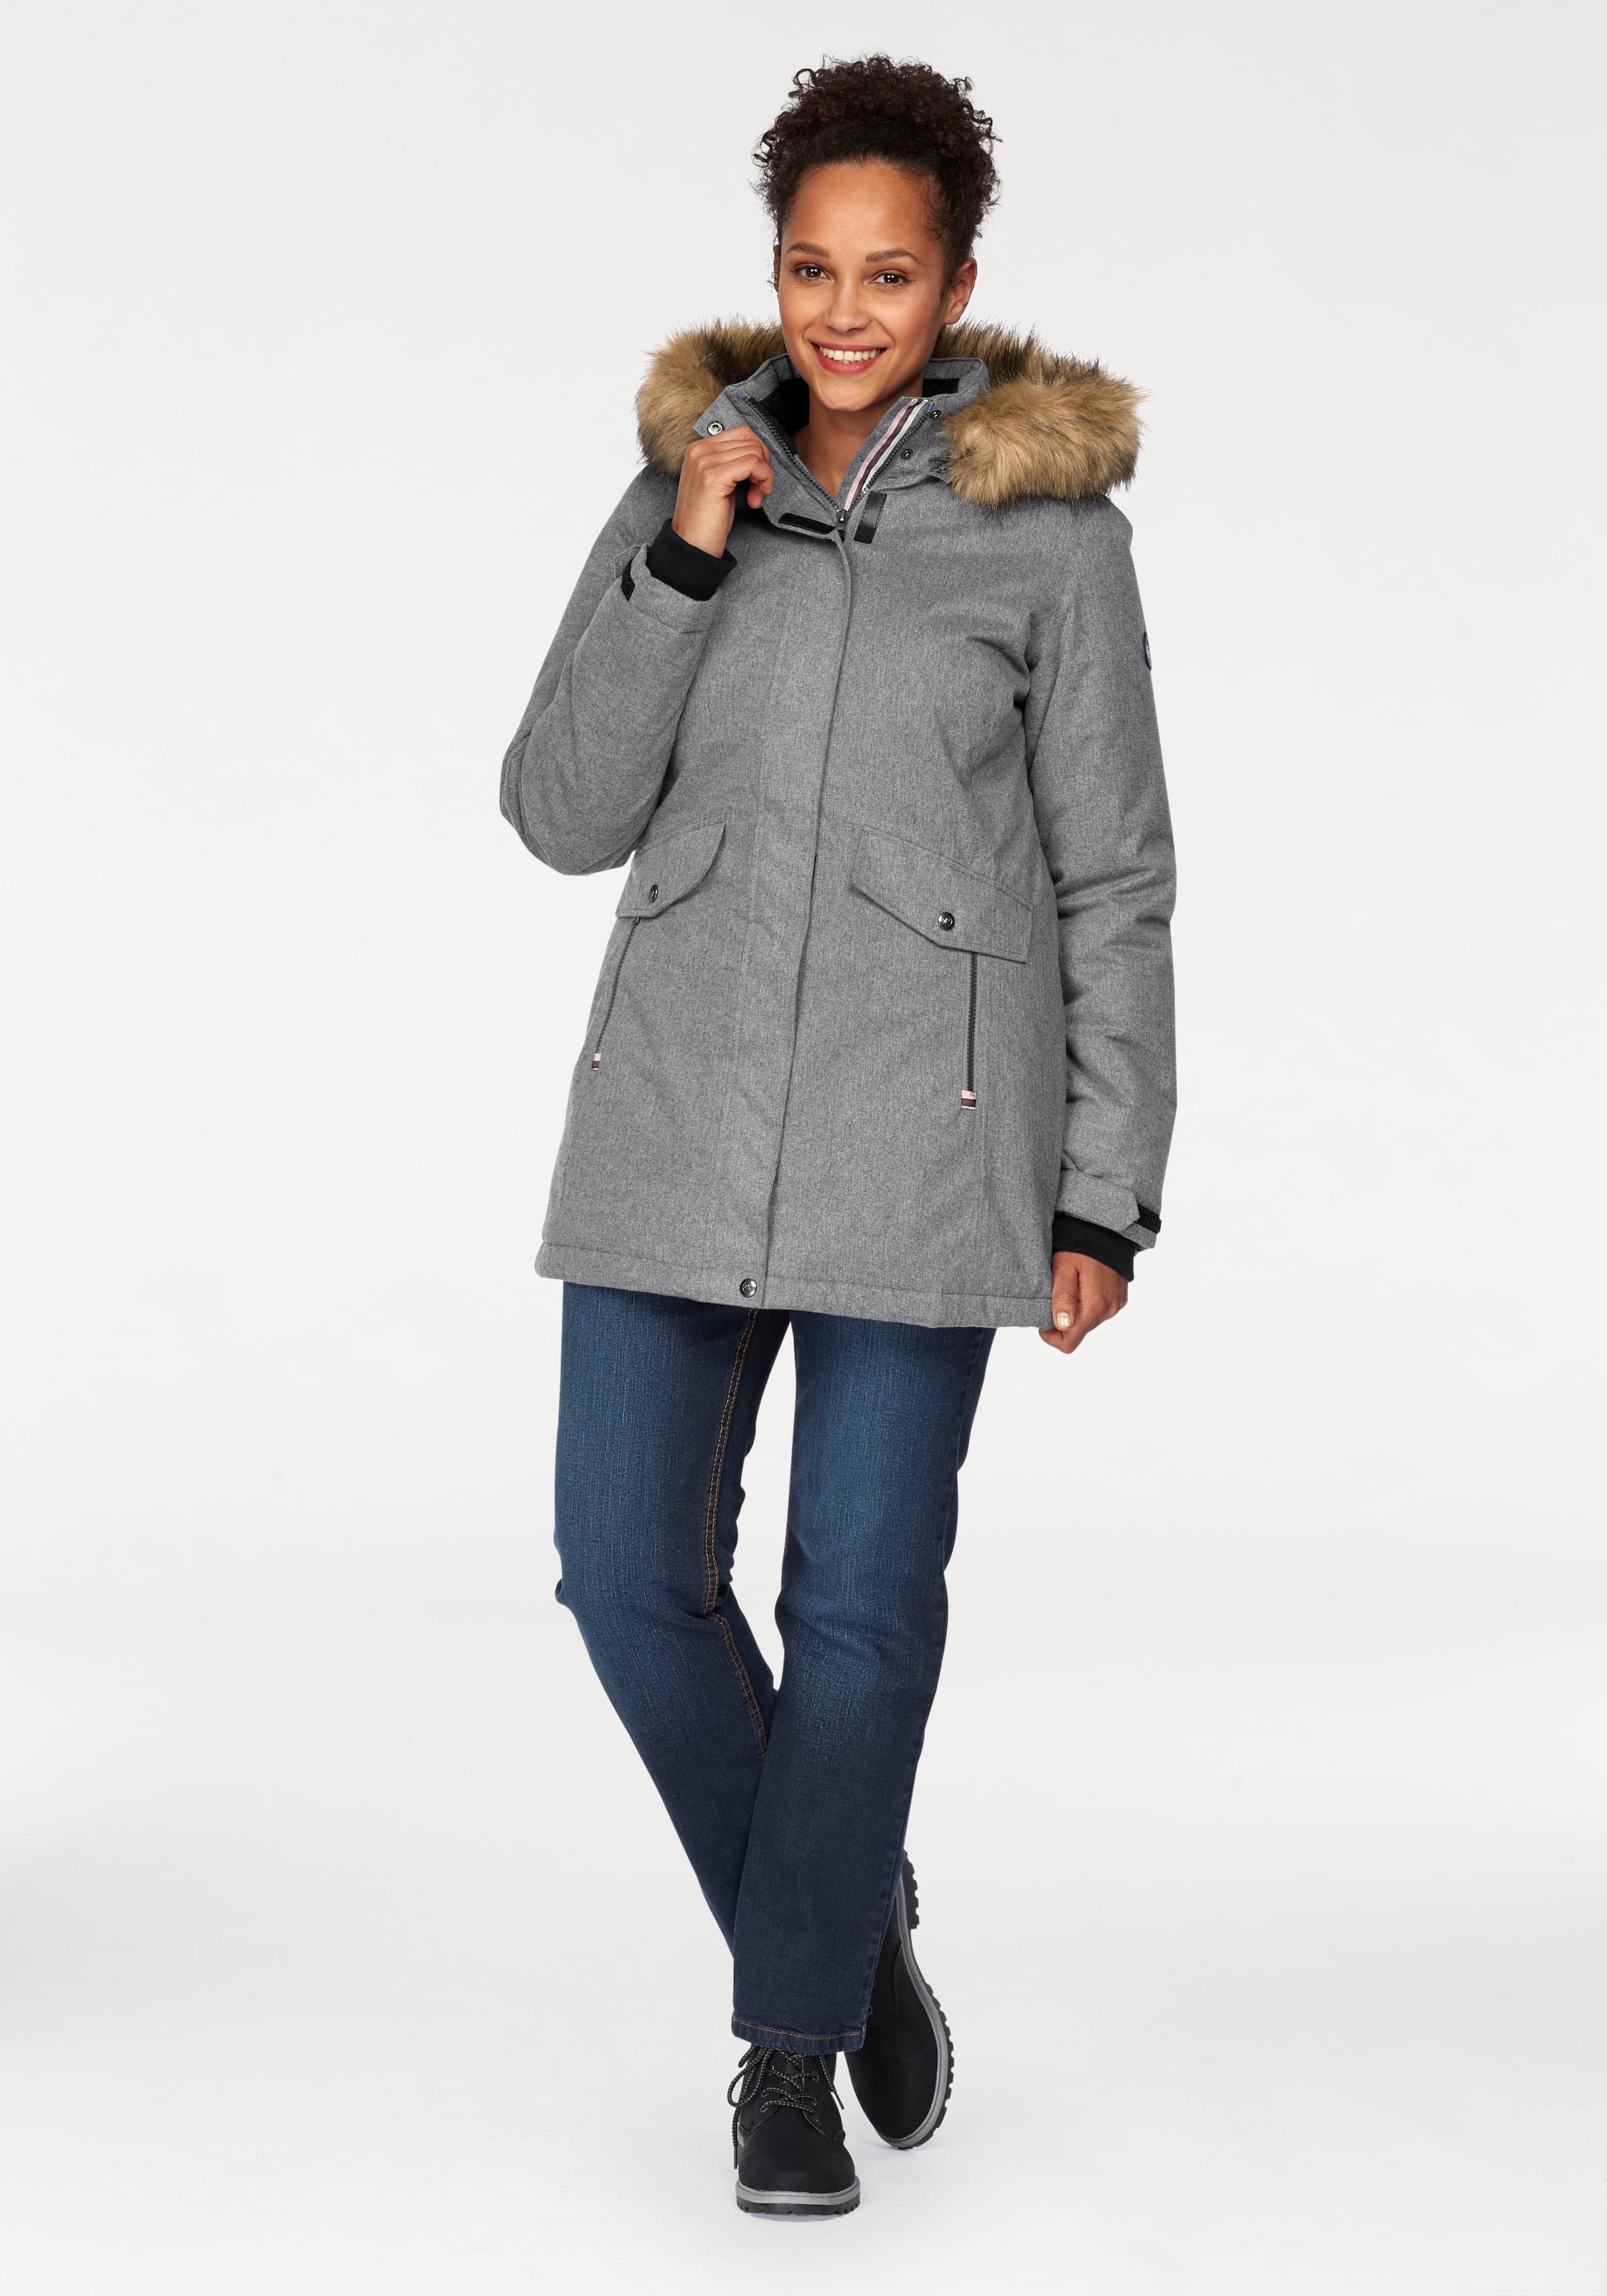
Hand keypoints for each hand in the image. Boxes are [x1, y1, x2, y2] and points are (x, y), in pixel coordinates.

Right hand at [671, 425, 773, 556]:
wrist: (692, 545)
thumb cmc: (708, 518)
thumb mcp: (720, 482)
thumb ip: (733, 462)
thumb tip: (759, 450)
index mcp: (699, 449)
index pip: (742, 432)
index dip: (758, 454)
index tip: (756, 478)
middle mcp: (699, 450)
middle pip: (750, 440)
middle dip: (763, 466)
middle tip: (758, 490)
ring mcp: (704, 462)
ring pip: (754, 451)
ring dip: (764, 476)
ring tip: (755, 496)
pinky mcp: (713, 477)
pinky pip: (753, 464)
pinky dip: (763, 480)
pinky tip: (755, 499)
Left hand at [1038, 1251, 1128, 1354]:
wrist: (1108, 1230)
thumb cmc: (1081, 1246)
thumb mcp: (1063, 1267)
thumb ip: (1062, 1297)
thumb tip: (1062, 1325)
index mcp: (1094, 1306)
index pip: (1069, 1342)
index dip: (1051, 1336)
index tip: (1043, 1318)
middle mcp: (1108, 1311)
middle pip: (1078, 1332)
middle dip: (1063, 1320)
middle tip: (1056, 1293)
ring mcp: (1115, 1306)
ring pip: (1087, 1322)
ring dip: (1076, 1311)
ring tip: (1071, 1285)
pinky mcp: (1119, 1299)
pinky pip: (1099, 1311)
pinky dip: (1088, 1303)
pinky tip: (1084, 1284)